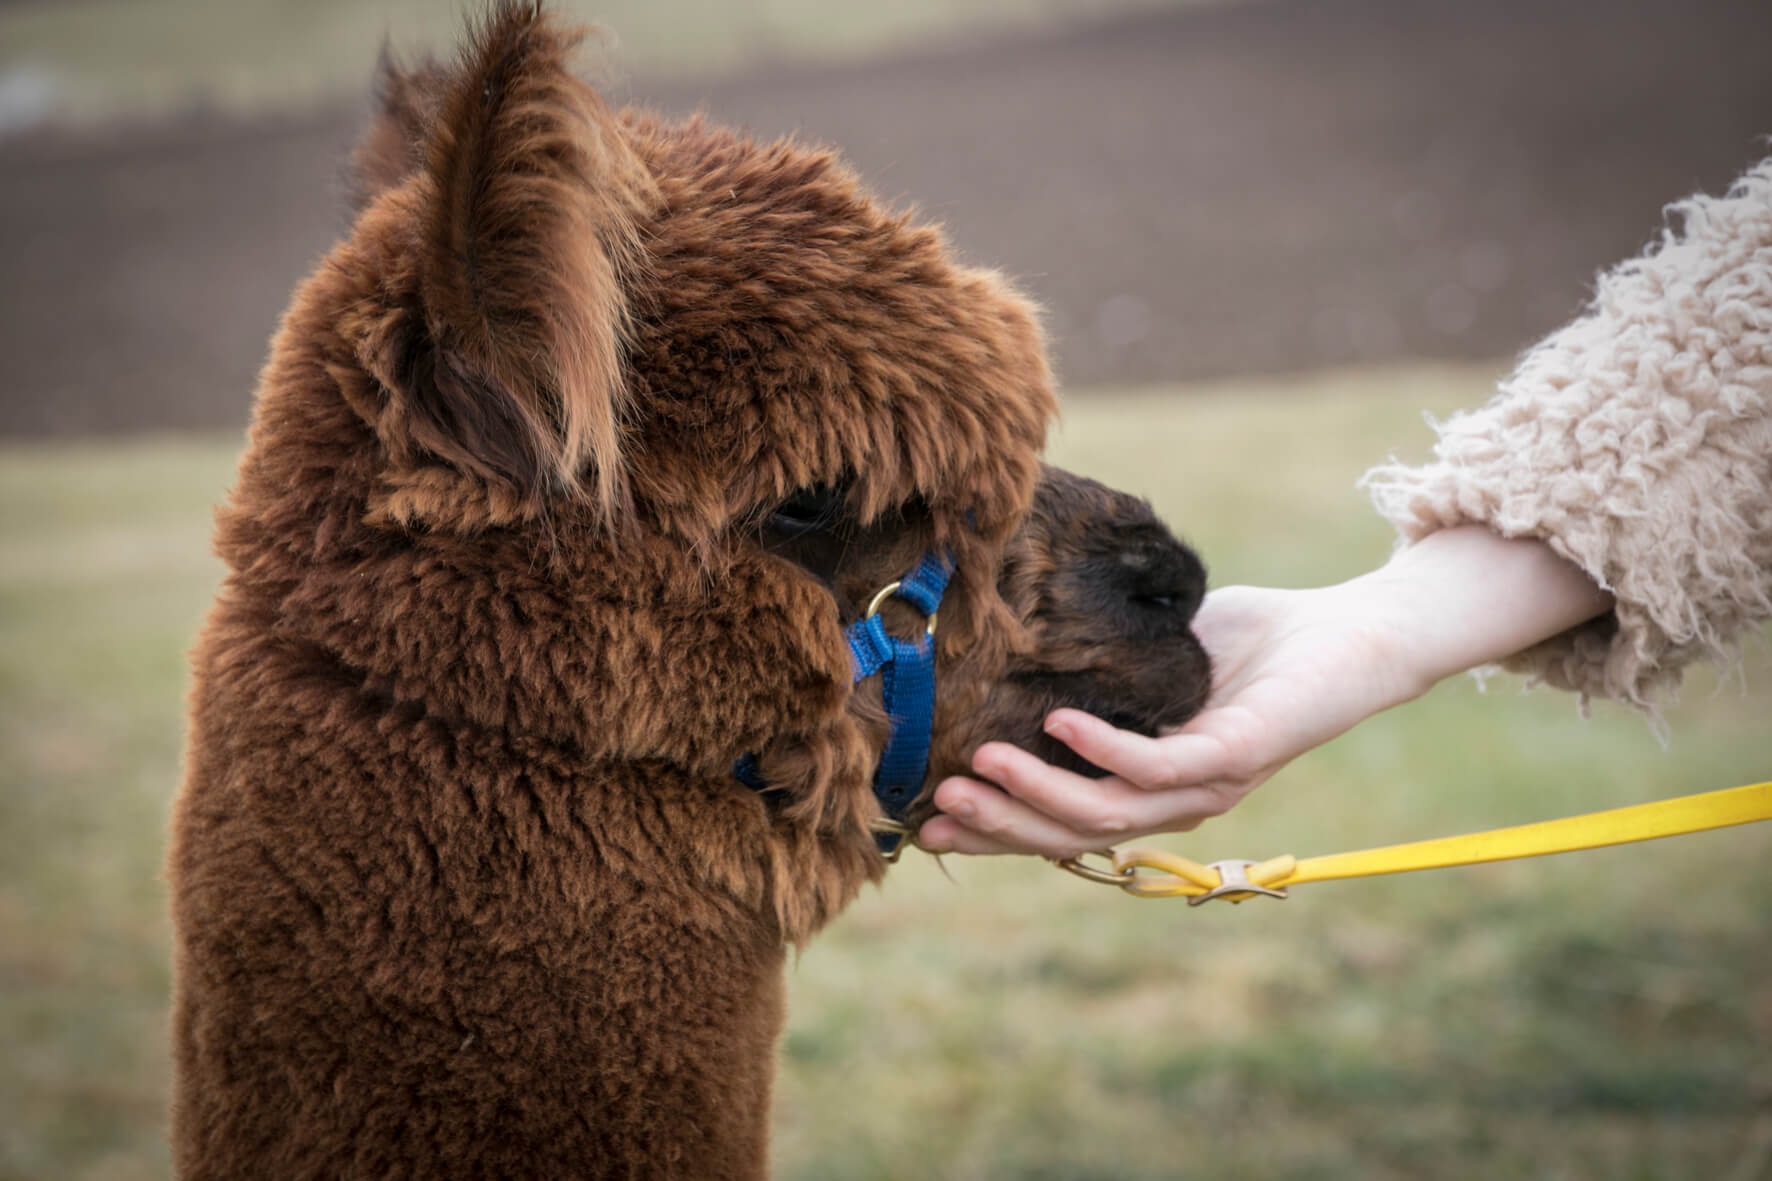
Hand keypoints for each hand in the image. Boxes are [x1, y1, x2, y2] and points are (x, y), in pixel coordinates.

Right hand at [917, 527, 1612, 856]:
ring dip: (1037, 793)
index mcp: (1151, 786)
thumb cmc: (1254, 641)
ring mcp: (1207, 785)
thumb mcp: (1152, 656)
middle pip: (1073, 833)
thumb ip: (1094, 669)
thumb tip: (1011, 647)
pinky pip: (1157, 767)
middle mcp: (1176, 802)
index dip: (996, 827)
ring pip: (1106, 812)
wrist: (1353, 634)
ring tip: (978, 763)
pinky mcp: (1238, 757)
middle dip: (1000, 822)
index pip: (1061, 821)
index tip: (927, 817)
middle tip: (937, 803)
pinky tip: (1057, 721)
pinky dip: (1102, 749)